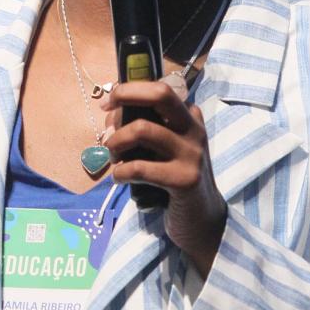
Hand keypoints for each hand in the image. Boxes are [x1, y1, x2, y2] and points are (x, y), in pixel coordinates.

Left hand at [100, 81, 227, 277]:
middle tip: (106, 112)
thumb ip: (146, 129)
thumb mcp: (166, 149)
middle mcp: (194, 130)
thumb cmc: (175, 180)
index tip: (110, 101)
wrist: (202, 220)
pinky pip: (139, 167)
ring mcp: (192, 154)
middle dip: (126, 95)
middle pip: (160, 94)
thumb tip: (111, 116)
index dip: (130, 89)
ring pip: (143, 129)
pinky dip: (120, 172)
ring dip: (116, 142)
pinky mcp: (184, 180)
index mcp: (190, 118)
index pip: (160, 88)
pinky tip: (120, 178)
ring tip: (113, 157)